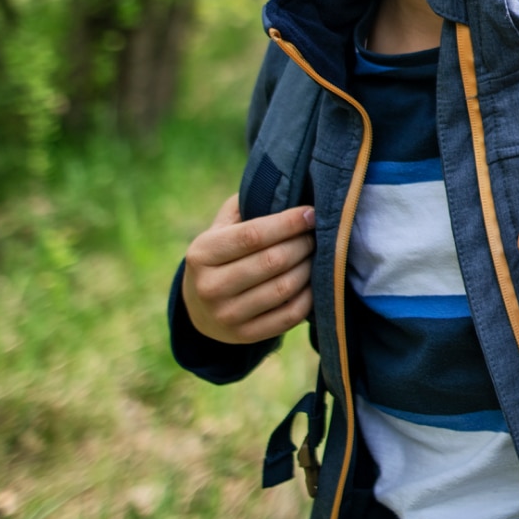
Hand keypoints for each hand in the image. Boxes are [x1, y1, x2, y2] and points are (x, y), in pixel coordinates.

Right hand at [182, 194, 315, 343]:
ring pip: (284, 289)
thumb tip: (288, 183)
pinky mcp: (244, 336)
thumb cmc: (221, 254)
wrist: (199, 307)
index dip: (288, 223)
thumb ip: (246, 205)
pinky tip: (314, 281)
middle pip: (272, 262)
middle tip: (320, 234)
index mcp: (202, 253)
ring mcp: (226, 315)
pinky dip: (309, 297)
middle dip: (303, 244)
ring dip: (309, 269)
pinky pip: (289, 316)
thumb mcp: (220, 227)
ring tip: (318, 255)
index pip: (253, 235)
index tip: (312, 213)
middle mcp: (209, 287)